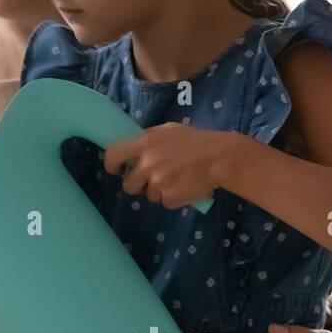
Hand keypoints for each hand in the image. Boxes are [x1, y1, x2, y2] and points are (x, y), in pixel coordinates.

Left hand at [101, 123, 240, 208]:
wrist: (221, 158)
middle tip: (152, 179)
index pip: (112, 155)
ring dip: (158, 191)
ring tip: (176, 179)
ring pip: (147, 195)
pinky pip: (164, 202)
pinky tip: (184, 187)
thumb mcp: (169, 130)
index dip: (111, 165)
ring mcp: (157, 183)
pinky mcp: (169, 198)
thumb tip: (131, 146)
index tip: (116, 169)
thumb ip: (148, 138)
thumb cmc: (196, 141)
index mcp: (144, 143)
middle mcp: (147, 164)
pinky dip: (173, 198)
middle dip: (137, 185)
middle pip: (127, 184)